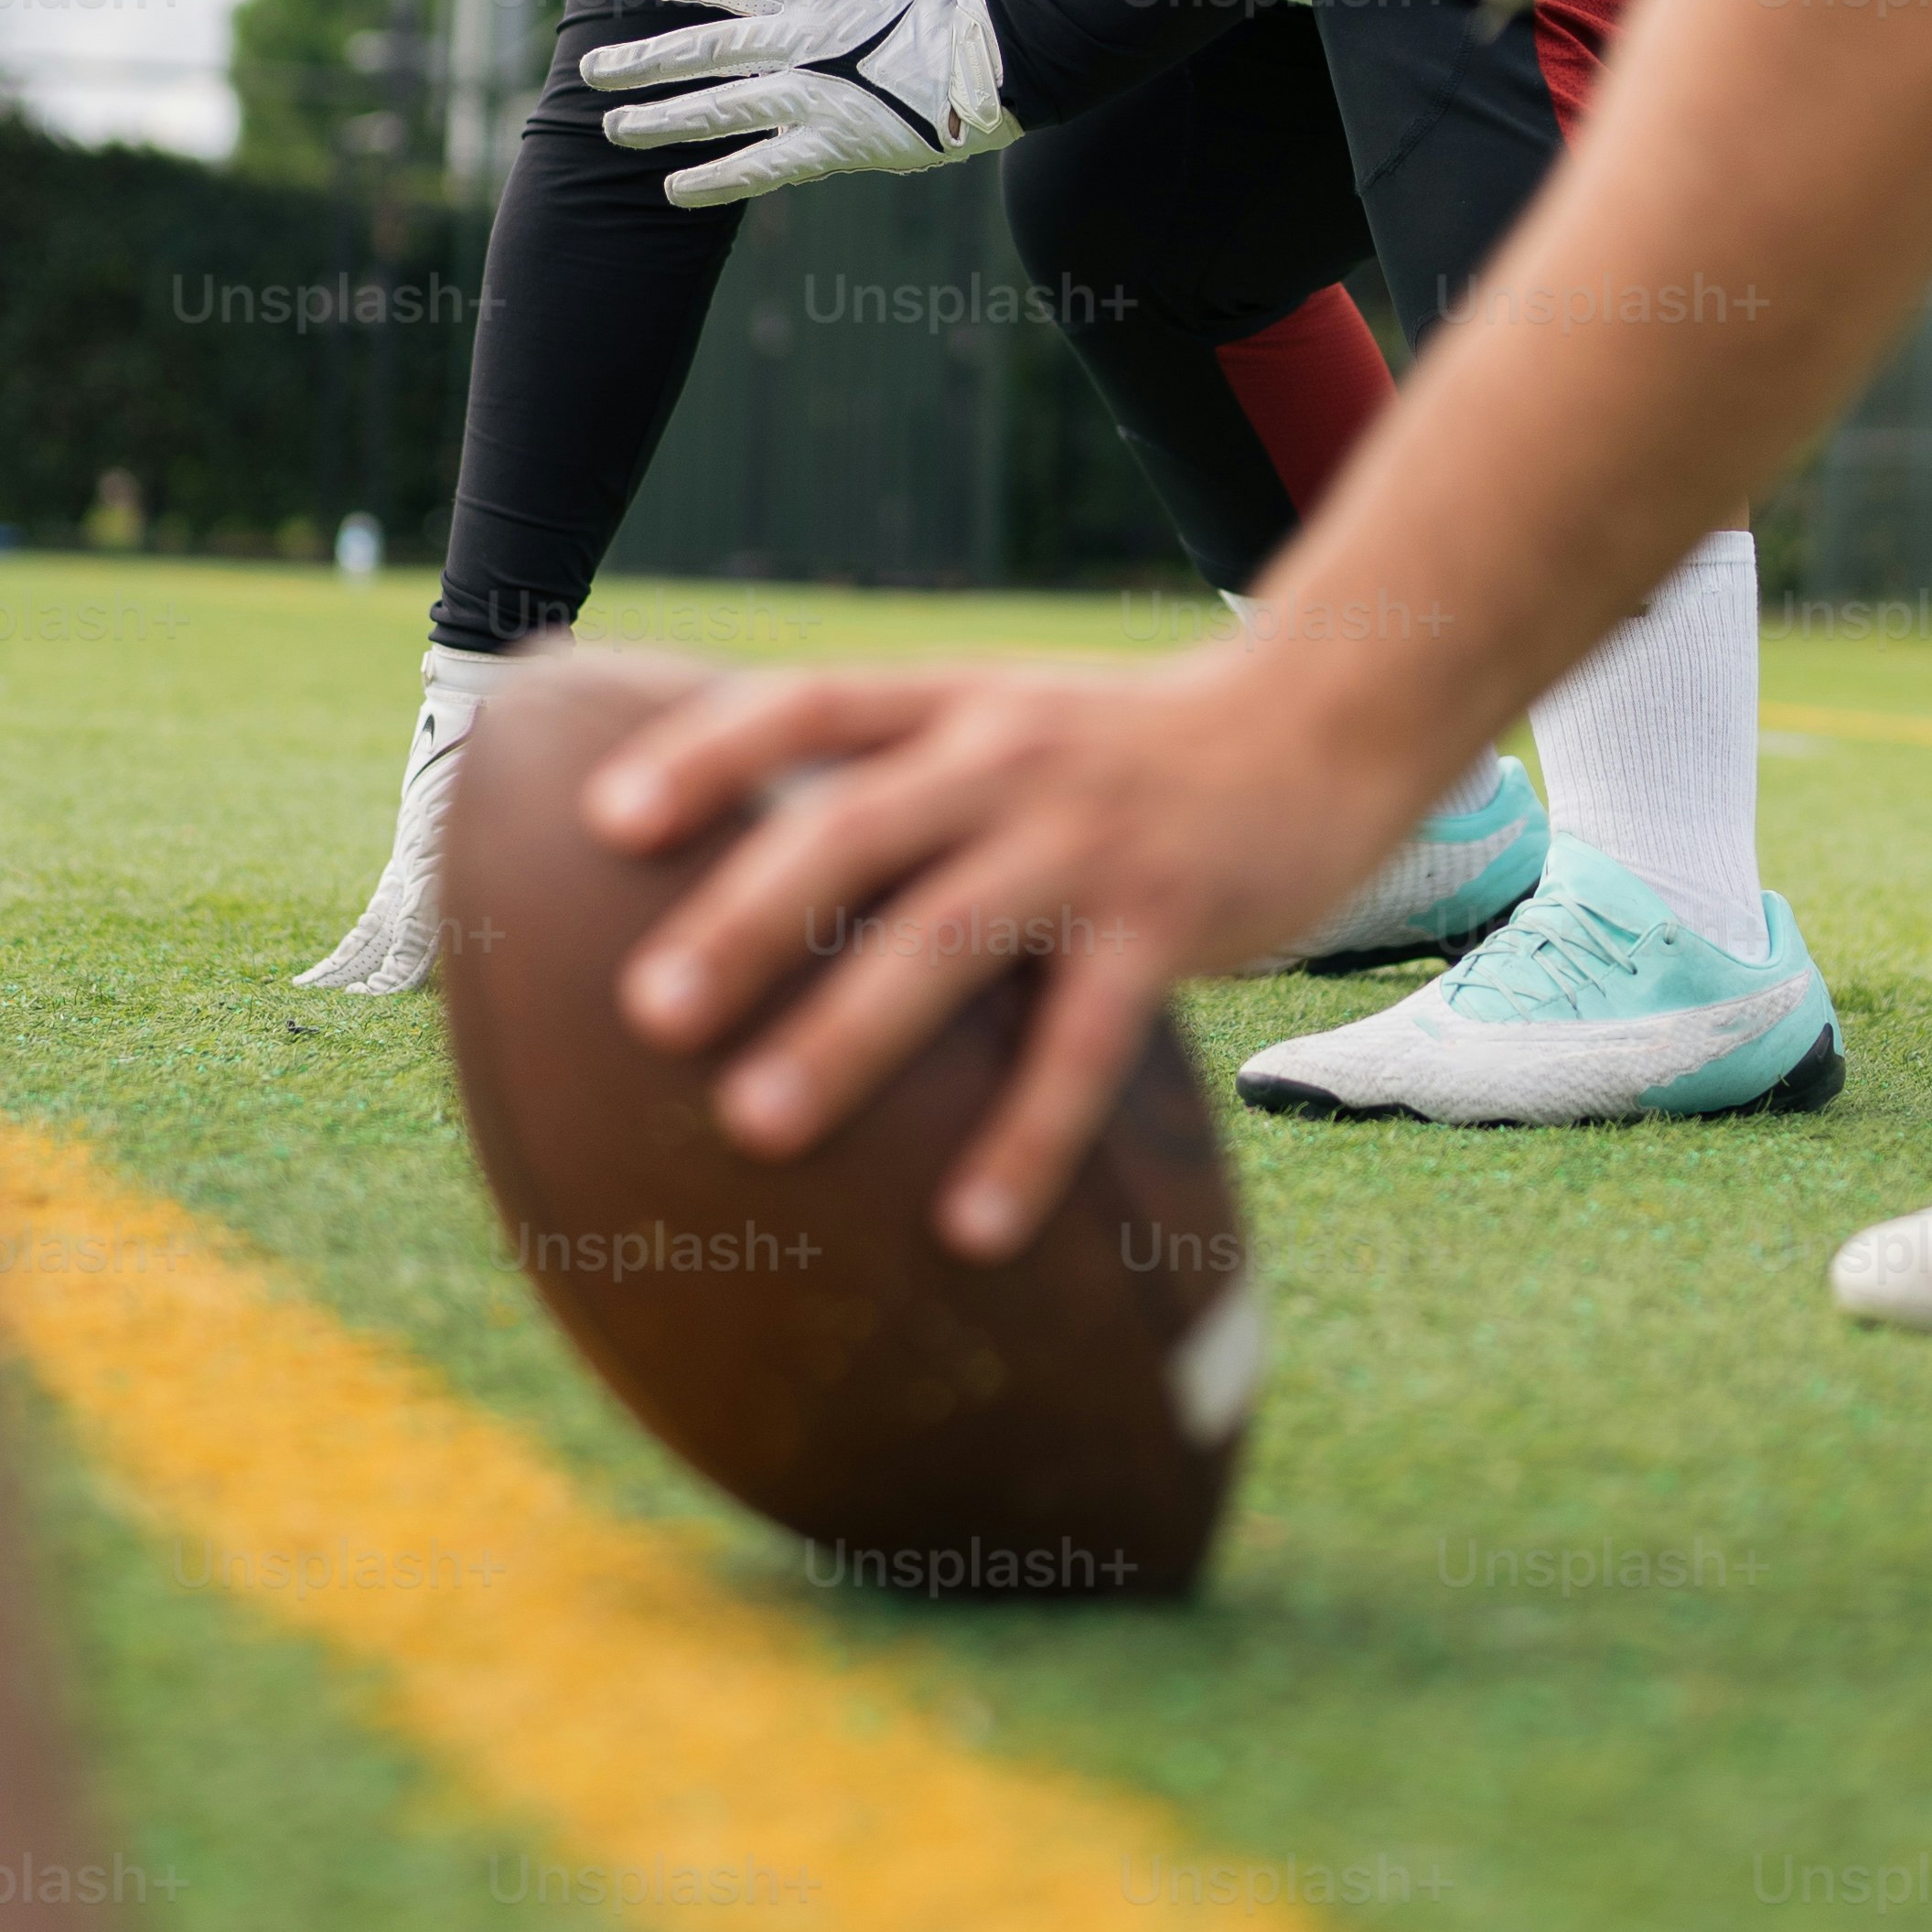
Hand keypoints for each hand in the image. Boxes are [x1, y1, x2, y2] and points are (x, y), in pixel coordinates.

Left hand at [579, 649, 1438, 1255]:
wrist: (1329, 716)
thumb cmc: (1137, 748)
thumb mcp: (1015, 717)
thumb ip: (906, 774)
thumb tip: (748, 879)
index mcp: (955, 705)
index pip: (806, 705)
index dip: (702, 753)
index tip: (603, 823)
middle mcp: (1007, 755)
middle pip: (853, 825)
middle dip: (746, 918)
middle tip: (647, 1012)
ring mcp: (1090, 837)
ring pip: (949, 931)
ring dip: (848, 1030)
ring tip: (757, 1124)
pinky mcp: (1172, 917)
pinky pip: (1086, 1039)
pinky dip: (1027, 1133)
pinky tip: (972, 1226)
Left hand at [580, 0, 1018, 203]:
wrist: (977, 68)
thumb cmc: (915, 15)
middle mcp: (798, 42)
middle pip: (705, 47)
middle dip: (643, 59)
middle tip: (591, 69)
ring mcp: (812, 95)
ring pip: (721, 107)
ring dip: (663, 119)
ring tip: (615, 128)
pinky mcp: (831, 144)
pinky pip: (764, 165)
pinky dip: (717, 181)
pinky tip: (674, 191)